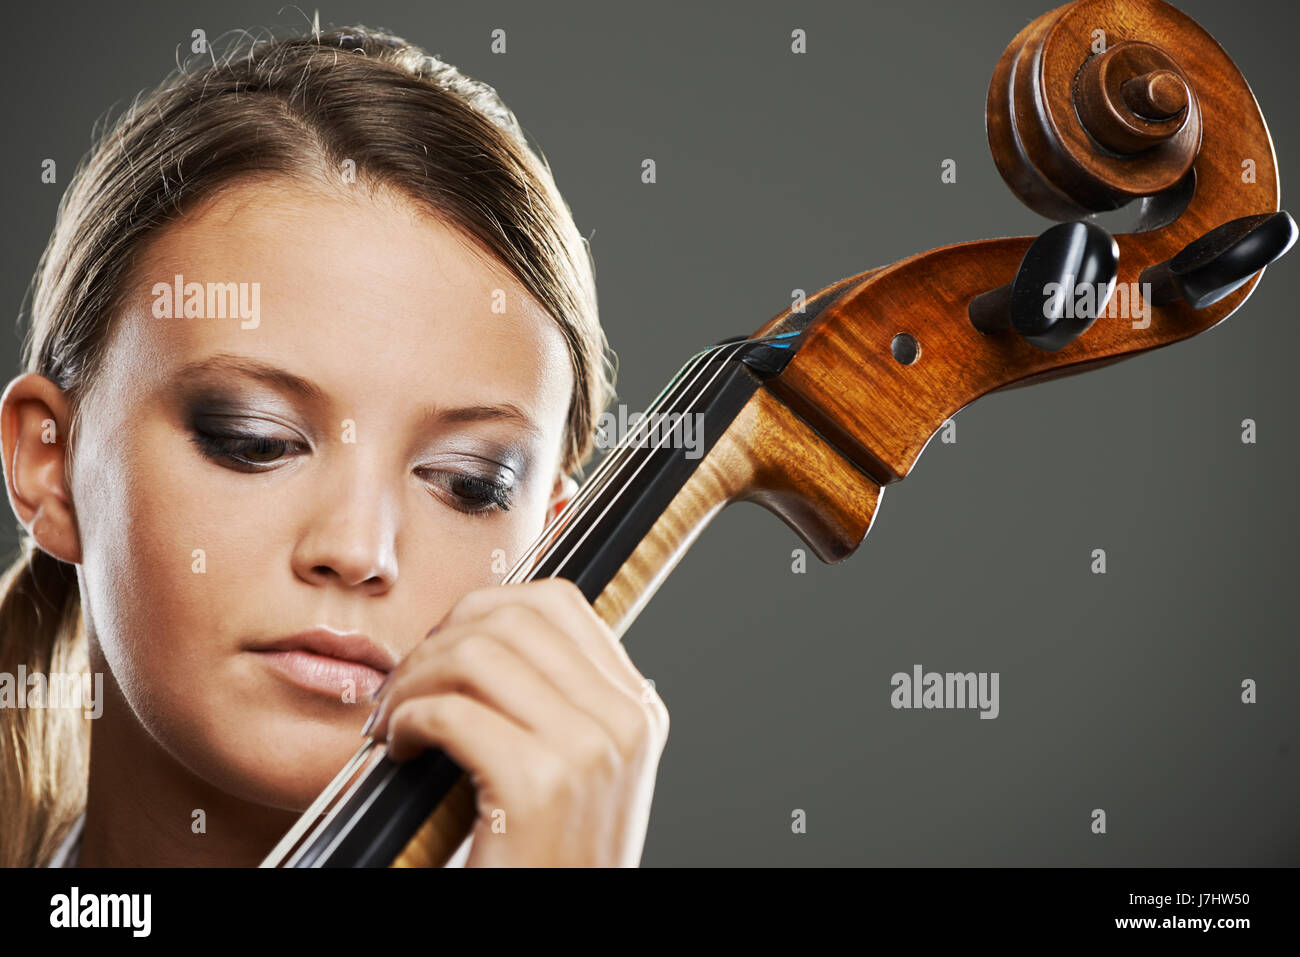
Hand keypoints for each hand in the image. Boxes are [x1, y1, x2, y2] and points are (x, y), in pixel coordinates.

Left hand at [364, 578, 669, 866]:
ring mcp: (587, 752)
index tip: (445, 649)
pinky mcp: (537, 788)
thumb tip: (484, 630)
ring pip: (476, 653)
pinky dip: (408, 720)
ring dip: (414, 680)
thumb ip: (554, 703)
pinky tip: (401, 748)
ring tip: (396, 720)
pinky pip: (450, 711)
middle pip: (511, 618)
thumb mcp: (576, 775)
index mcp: (637, 711)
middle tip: (406, 686)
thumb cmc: (547, 866)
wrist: (562, 935)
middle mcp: (623, 722)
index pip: (558, 602)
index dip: (483, 610)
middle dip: (439, 639)